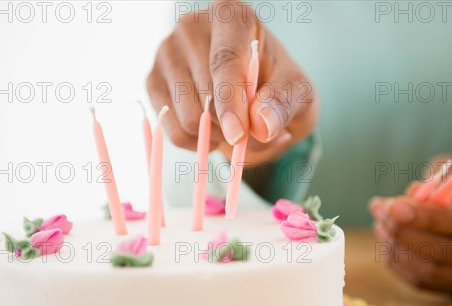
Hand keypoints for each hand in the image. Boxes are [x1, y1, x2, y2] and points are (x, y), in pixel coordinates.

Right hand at [146, 0, 319, 164]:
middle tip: (257, 133)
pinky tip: (214, 130)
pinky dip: (198, 143)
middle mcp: (191, 27)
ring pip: (186, 118)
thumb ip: (284, 104)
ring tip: (237, 127)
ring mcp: (166, 54)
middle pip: (205, 95)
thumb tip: (261, 125)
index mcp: (231, 17)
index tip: (239, 134)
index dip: (231, 101)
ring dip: (218, 137)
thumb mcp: (299, 93)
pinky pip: (173, 132)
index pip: (225, 60)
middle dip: (234, 127)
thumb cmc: (280, 86)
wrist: (259, 95)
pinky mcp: (152, 82)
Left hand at [370, 155, 451, 297]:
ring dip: (399, 250)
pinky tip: (388, 245)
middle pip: (451, 252)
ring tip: (381, 227)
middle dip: (407, 234)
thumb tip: (411, 196)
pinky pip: (428, 285)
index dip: (429, 218)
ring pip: (436, 273)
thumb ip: (437, 176)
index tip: (393, 207)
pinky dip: (402, 265)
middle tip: (381, 215)